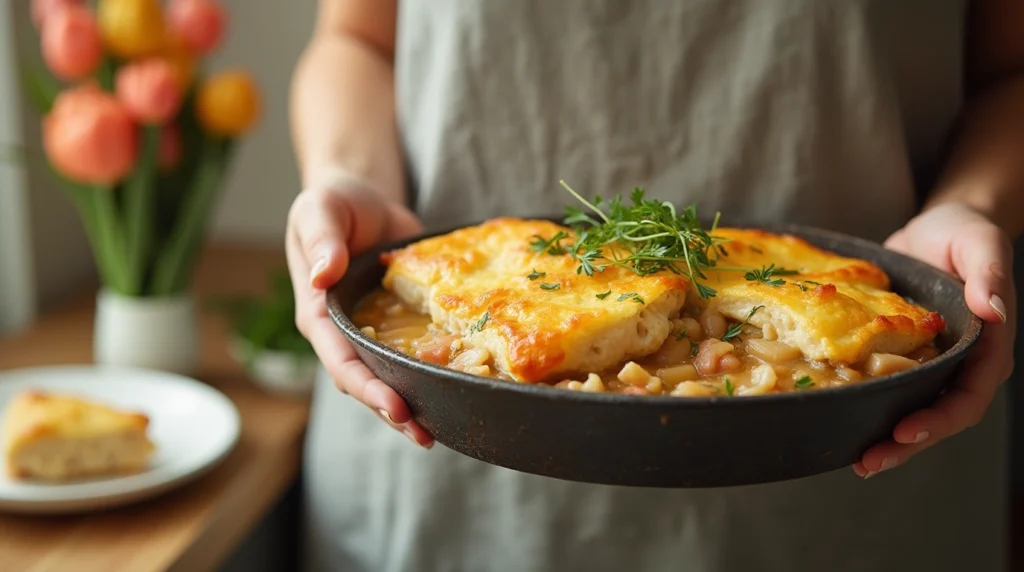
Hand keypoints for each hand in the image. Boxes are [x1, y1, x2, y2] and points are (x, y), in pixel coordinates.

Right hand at [286, 185, 434, 447]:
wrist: (365, 197)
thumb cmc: (335, 203)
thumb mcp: (319, 210)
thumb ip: (321, 240)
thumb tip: (324, 274)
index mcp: (318, 314)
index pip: (340, 361)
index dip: (366, 387)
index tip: (395, 406)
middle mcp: (343, 333)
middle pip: (365, 382)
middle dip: (392, 411)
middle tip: (425, 436)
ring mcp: (371, 333)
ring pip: (389, 378)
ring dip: (412, 405)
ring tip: (439, 433)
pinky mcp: (399, 326)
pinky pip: (412, 356)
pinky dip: (430, 376)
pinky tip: (458, 391)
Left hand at [853, 203, 1015, 477]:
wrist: (935, 228)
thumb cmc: (963, 232)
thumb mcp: (980, 243)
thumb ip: (990, 274)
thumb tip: (994, 309)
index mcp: (986, 347)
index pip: (969, 395)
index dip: (940, 418)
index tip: (906, 429)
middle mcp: (961, 364)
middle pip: (940, 416)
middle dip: (907, 443)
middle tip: (869, 462)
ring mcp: (931, 365)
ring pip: (914, 411)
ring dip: (888, 439)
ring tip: (857, 461)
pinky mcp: (902, 358)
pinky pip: (889, 390)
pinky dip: (870, 409)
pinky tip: (842, 420)